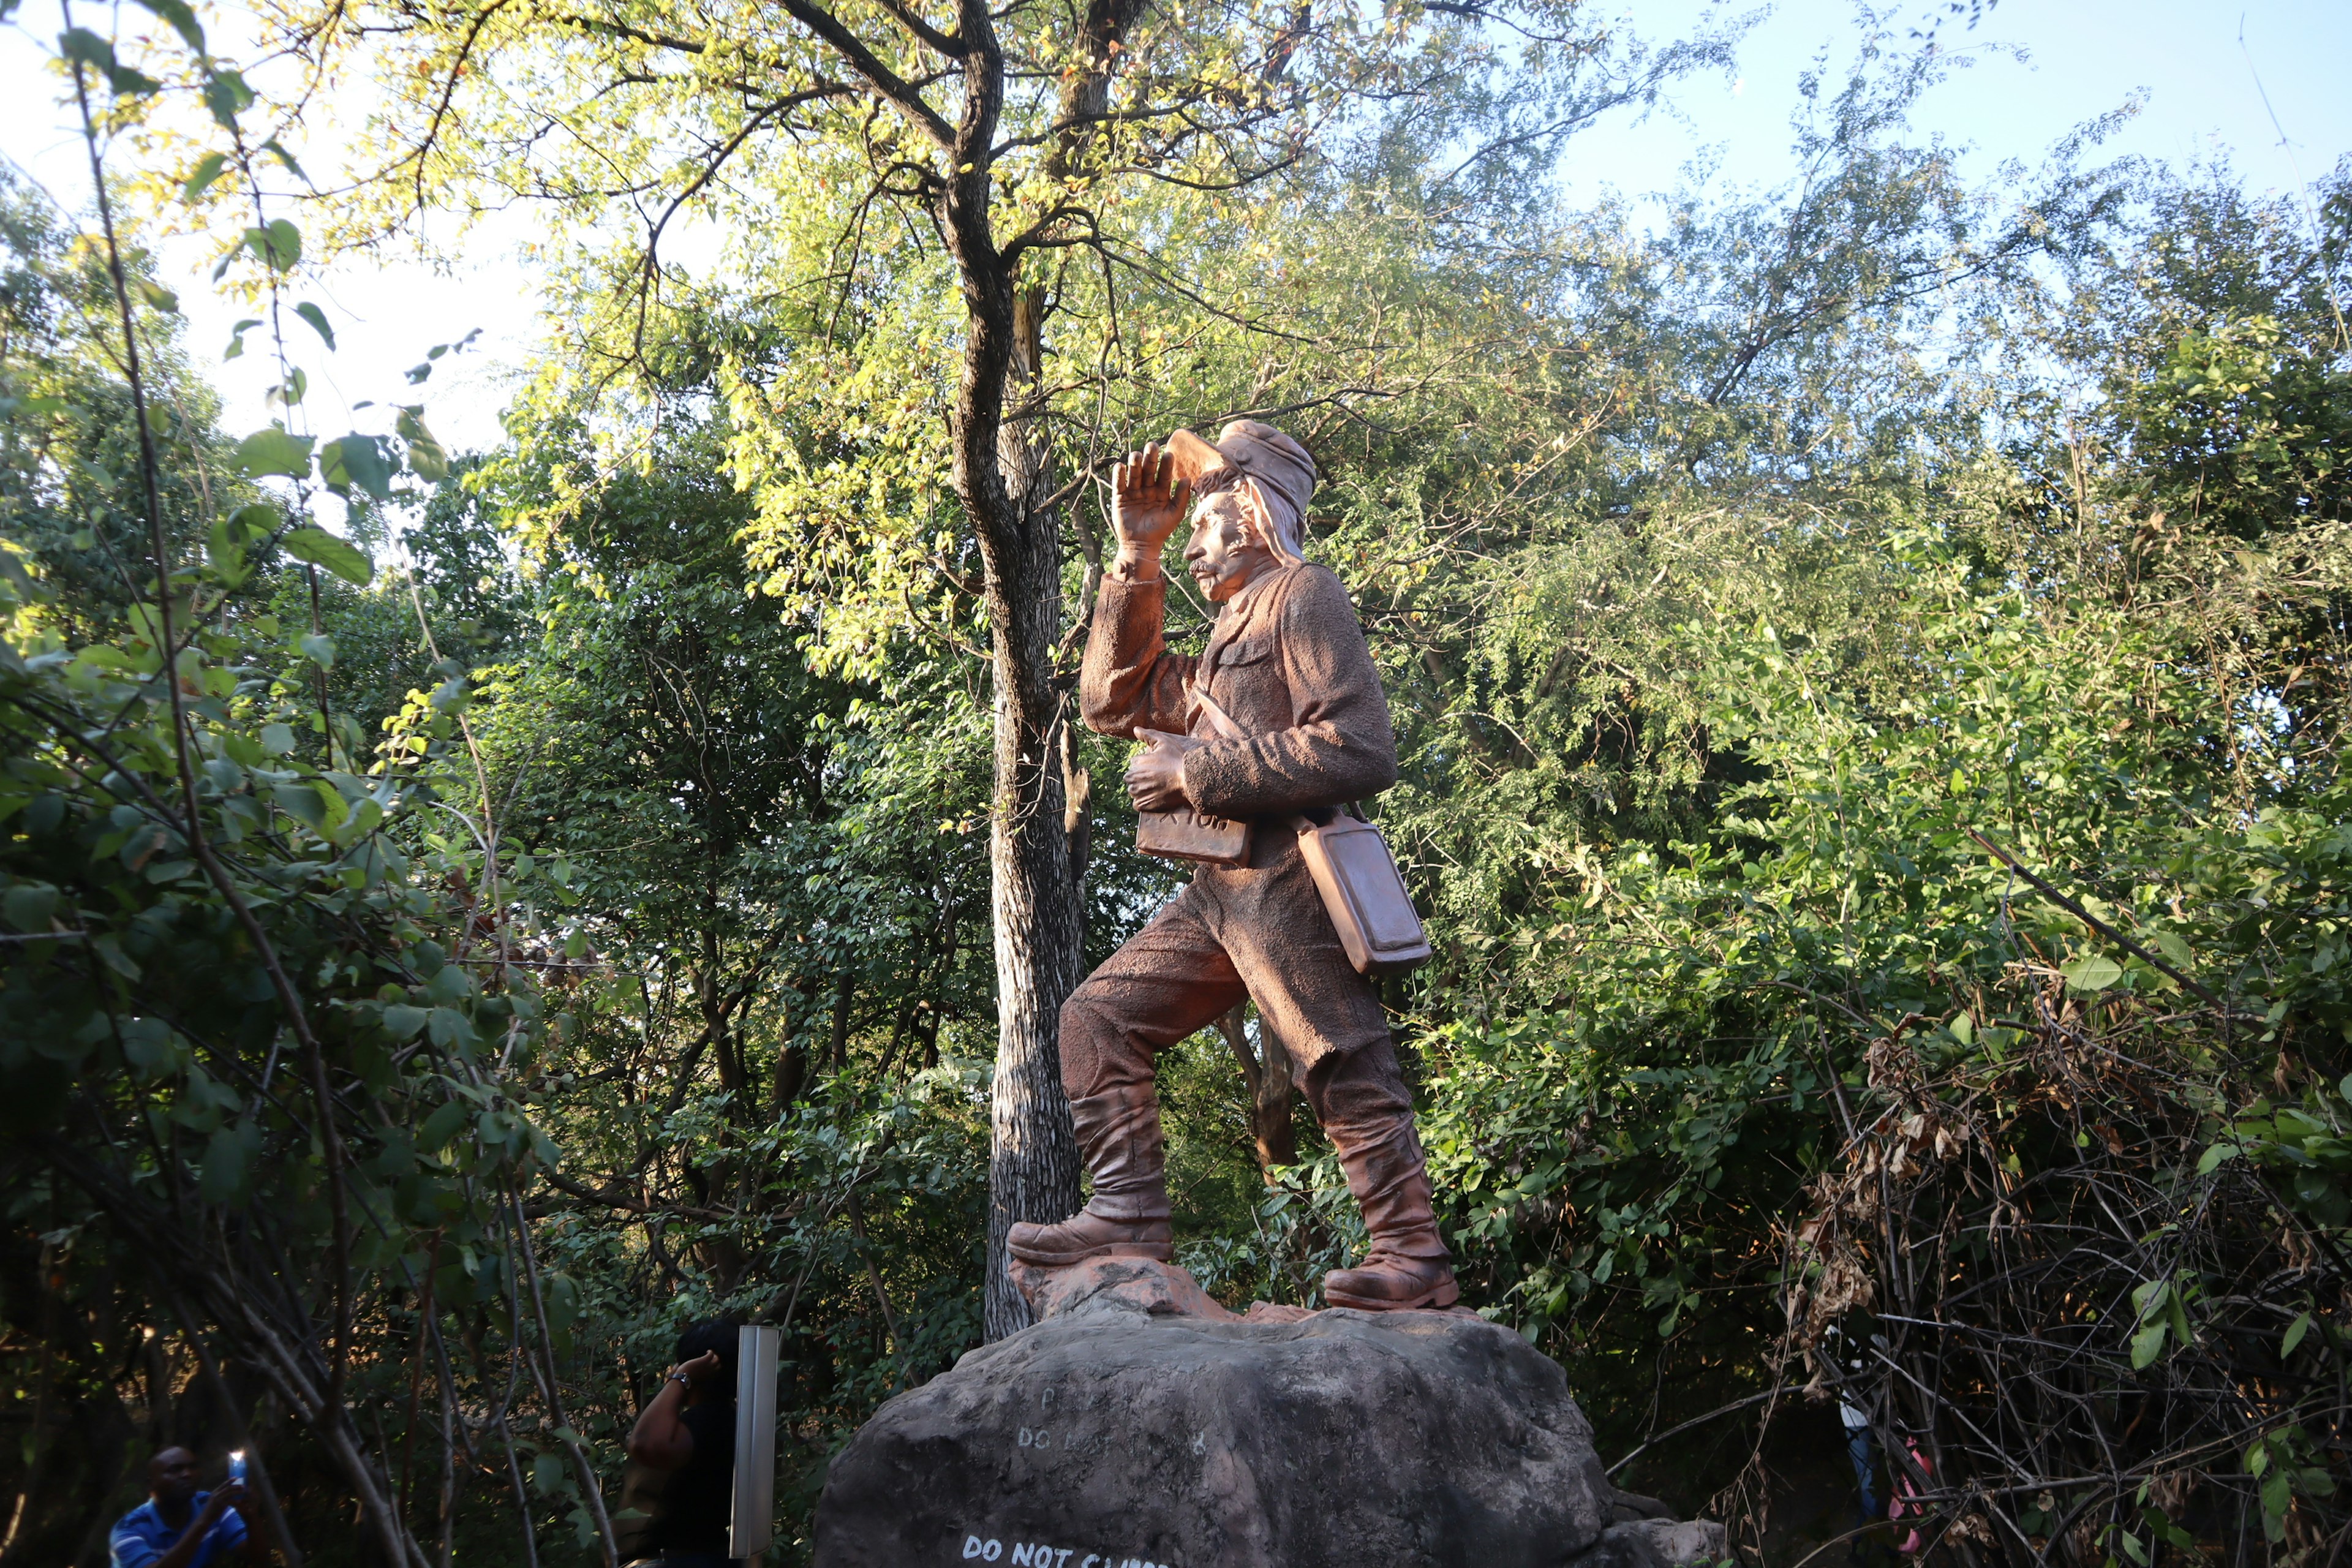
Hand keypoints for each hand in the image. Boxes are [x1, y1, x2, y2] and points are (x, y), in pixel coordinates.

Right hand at [205, 1481, 246, 1515]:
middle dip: (236, 1486)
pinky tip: (240, 1501)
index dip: (230, 1481)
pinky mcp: (220, 1505)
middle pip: (228, 1488)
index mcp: (214, 1492)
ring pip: (230, 1493)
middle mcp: (216, 1494)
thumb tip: (230, 1493)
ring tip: (243, 1492)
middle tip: (243, 1486)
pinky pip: (230, 1502)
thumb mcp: (214, 1500)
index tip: (236, 1477)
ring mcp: (218, 1499)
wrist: (205, 1518)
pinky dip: (235, 1501)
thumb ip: (220, 1496)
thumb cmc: (211, 1510)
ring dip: (237, 1492)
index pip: (223, 1485)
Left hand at [667, 1349, 722, 1389]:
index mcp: (708, 1378)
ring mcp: (708, 1366)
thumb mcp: (694, 1382)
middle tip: (713, 1357)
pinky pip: (711, 1354)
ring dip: (714, 1355)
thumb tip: (690, 1374)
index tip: (713, 1364)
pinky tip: (707, 1351)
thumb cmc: (686, 1382)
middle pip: (719, 1365)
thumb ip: (696, 1379)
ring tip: (710, 1353)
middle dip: (717, 1361)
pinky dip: (710, 1351)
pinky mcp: (704, 1360)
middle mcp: (711, 1373)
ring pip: (717, 1359)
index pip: (717, 1372)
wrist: (682, 1379)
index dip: (716, 1368)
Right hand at [1111, 444, 1188, 576]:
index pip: (1165, 474)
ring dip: (1135, 463)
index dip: (1166, 465)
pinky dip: (1119, 475)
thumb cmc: (1160, 531)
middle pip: (1149, 470)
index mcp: (1161, 491)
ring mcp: (1133, 492)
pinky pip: (1119, 484)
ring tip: (1136, 455)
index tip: (1169, 454)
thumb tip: (1187, 478)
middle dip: (1150, 458)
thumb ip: (1182, 497)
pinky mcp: (1120, 497)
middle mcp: (1147, 488)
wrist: (1141, 546)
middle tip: (1152, 446)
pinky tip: (1120, 466)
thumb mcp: (1175, 514)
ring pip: (1134, 474)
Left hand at [1125, 737, 1189, 811]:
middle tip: (1158, 778)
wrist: (1188, 781)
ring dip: (1142, 789)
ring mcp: (1137, 792)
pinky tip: (1154, 796)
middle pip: (1132, 778)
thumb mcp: (1164, 742)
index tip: (1158, 767)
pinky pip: (1137, 804)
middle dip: (1142, 778)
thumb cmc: (1176, 760)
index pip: (1135, 764)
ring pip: (1134, 791)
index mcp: (1135, 763)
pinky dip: (1143, 801)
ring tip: (1157, 787)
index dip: (1147, 765)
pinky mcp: (1143, 804)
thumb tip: (1135, 729)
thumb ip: (1148, 735)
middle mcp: (1132, 778)